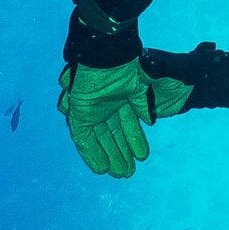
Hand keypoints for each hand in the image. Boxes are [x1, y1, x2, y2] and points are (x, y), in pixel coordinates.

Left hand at [57, 57, 193, 179]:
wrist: (105, 55)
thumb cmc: (122, 66)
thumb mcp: (137, 87)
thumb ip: (142, 104)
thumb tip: (150, 121)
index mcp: (119, 99)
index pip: (127, 125)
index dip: (134, 141)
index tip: (142, 156)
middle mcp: (105, 107)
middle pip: (113, 136)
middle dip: (121, 154)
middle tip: (129, 173)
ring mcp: (91, 111)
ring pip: (100, 141)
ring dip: (109, 157)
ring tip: (120, 174)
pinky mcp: (78, 114)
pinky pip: (83, 140)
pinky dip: (91, 154)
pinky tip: (101, 168)